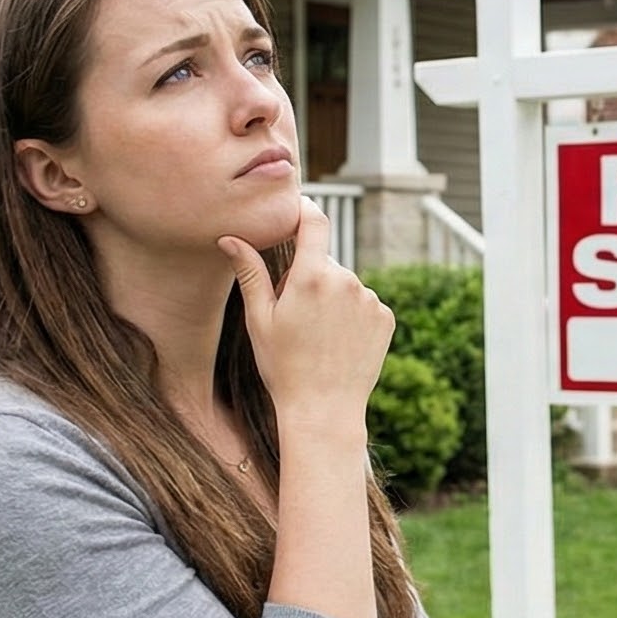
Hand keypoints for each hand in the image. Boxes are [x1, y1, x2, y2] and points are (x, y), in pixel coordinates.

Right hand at [219, 204, 392, 431]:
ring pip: (345, 284)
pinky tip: (339, 343)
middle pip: (325, 261)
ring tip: (317, 336)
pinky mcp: (386, 317)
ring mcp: (370, 299)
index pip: (314, 222)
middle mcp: (347, 281)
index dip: (305, 209)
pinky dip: (352, 315)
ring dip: (332, 298)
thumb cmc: (283, 366)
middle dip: (309, 277)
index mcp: (312, 277)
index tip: (297, 207)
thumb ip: (249, 273)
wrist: (324, 410)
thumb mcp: (259, 319)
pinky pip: (364, 303)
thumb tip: (230, 237)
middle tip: (295, 315)